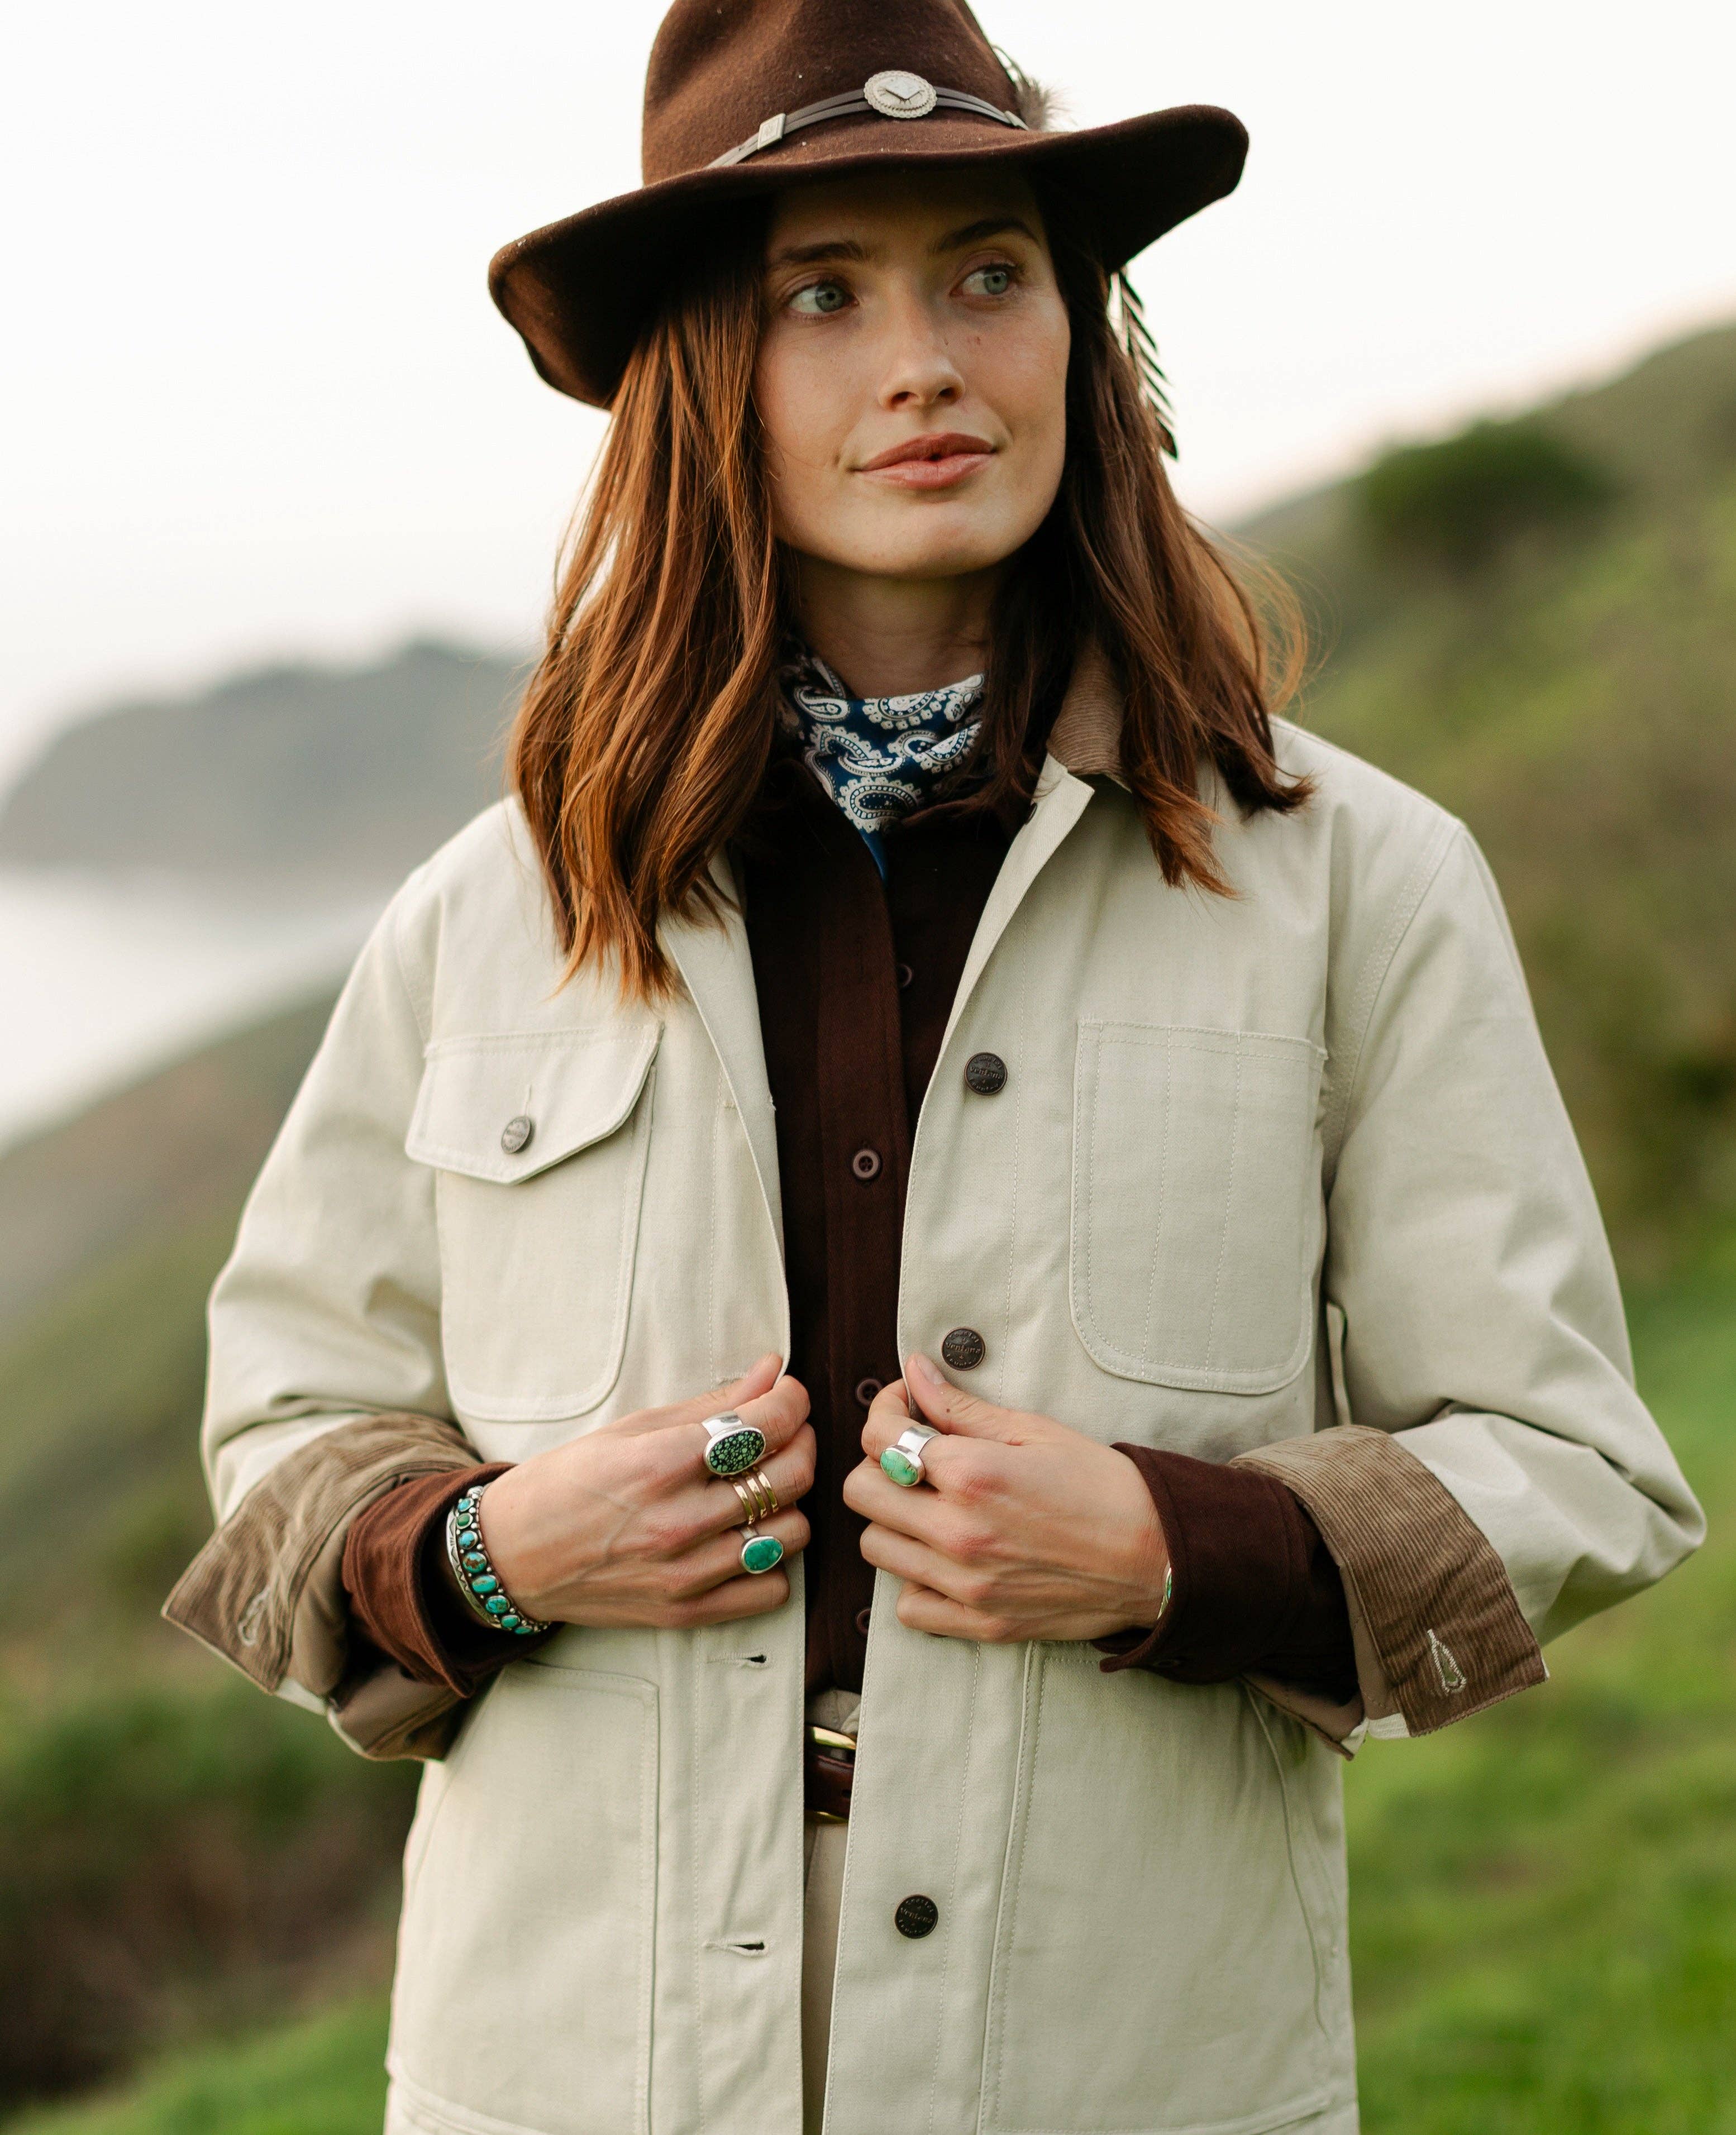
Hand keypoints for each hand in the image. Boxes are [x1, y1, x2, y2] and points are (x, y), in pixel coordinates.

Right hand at [478, 1356, 813, 1628]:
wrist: (511, 1557)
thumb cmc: (566, 1483)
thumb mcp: (631, 1429)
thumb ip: (711, 1404)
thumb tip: (771, 1371)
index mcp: (658, 1464)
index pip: (765, 1426)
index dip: (791, 1401)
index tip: (788, 1395)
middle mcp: (676, 1522)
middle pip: (790, 1476)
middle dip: (800, 1442)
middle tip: (783, 1434)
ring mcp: (684, 1574)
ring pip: (792, 1532)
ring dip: (788, 1503)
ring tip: (760, 1487)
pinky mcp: (686, 1613)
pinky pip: (772, 1588)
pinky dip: (772, 1560)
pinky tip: (746, 1537)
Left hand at [843, 1353, 1168, 1644]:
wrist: (1156, 1556)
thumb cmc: (1101, 1485)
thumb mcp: (1033, 1430)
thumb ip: (960, 1406)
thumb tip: (913, 1373)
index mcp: (971, 1474)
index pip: (879, 1437)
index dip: (884, 1411)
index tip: (904, 1407)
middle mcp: (958, 1531)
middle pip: (861, 1492)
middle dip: (878, 1465)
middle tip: (912, 1458)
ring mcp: (966, 1583)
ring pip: (875, 1547)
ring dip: (893, 1521)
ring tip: (931, 1507)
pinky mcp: (980, 1623)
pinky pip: (907, 1606)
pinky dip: (915, 1582)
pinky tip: (944, 1559)